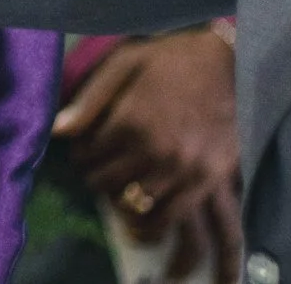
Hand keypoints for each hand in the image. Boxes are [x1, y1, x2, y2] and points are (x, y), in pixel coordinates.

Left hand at [57, 29, 241, 283]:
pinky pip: (174, 216)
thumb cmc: (173, 61)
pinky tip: (143, 229)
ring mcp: (183, 170)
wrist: (233, 66)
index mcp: (129, 122)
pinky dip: (154, 227)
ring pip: (137, 205)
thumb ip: (89, 100)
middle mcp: (154, 151)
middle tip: (97, 172)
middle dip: (95, 178)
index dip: (79, 156)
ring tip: (116, 199)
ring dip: (120, 205)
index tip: (83, 152)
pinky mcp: (209, 181)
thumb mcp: (124, 64)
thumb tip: (57, 131)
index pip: (87, 155)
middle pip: (108, 182)